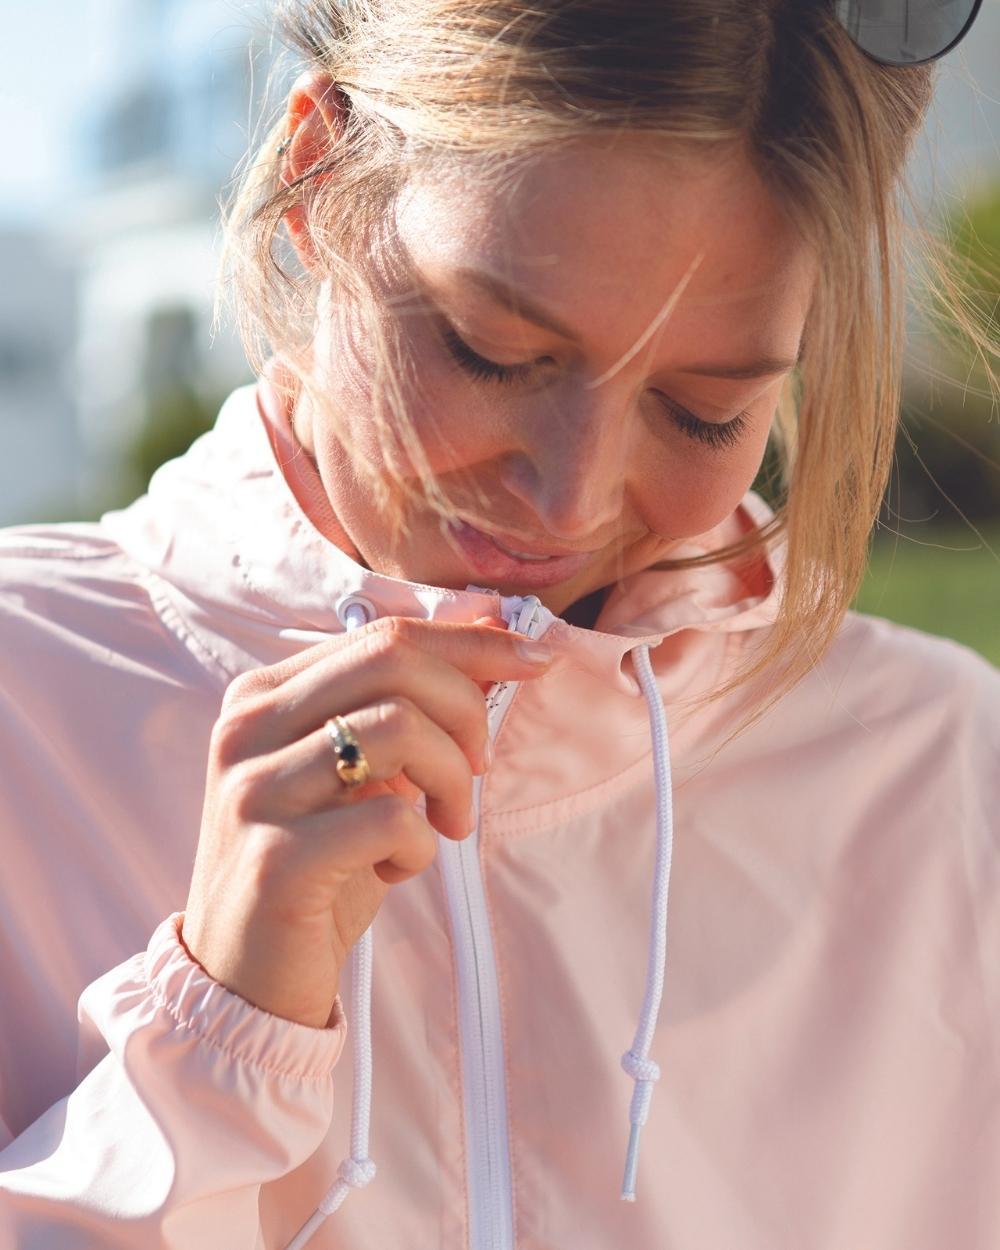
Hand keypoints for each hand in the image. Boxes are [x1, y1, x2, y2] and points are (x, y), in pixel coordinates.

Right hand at [181, 615, 553, 1027]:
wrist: (245, 975)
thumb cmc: (316, 864)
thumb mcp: (364, 773)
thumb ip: (409, 702)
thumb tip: (490, 626)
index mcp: (264, 695)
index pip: (383, 635)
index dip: (472, 642)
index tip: (535, 660)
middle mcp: (248, 729)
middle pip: (393, 661)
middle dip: (467, 706)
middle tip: (479, 765)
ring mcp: (256, 791)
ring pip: (400, 728)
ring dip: (453, 779)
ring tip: (447, 823)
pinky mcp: (276, 859)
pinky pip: (392, 819)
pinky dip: (422, 844)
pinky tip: (399, 867)